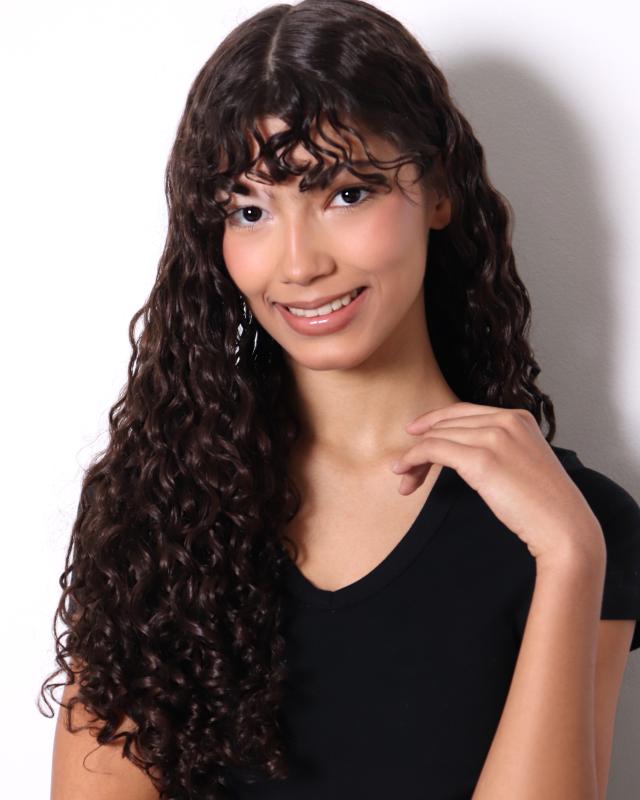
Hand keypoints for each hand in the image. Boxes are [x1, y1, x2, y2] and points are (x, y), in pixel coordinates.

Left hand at [391, 401, 604, 563]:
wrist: (564, 526)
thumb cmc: (544, 504)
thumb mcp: (523, 462)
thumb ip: (499, 448)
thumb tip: (462, 452)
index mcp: (518, 417)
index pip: (464, 412)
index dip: (435, 421)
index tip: (415, 433)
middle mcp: (506, 420)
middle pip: (447, 423)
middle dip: (421, 443)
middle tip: (404, 466)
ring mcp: (494, 437)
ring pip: (437, 436)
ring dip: (414, 457)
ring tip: (403, 476)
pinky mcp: (481, 459)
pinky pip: (434, 450)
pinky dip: (414, 459)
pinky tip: (404, 471)